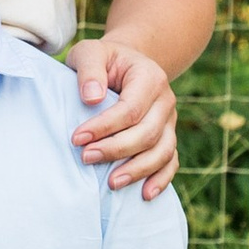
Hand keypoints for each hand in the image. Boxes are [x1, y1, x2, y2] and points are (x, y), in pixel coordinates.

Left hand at [66, 35, 178, 197]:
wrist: (125, 65)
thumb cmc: (103, 60)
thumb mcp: (91, 52)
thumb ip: (89, 70)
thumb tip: (92, 99)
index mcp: (150, 77)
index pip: (130, 109)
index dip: (105, 127)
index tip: (77, 138)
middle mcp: (166, 101)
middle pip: (148, 133)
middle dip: (116, 150)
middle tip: (86, 158)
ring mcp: (170, 122)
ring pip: (163, 151)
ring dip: (138, 170)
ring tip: (111, 183)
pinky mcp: (168, 137)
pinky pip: (171, 161)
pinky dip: (161, 179)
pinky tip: (144, 195)